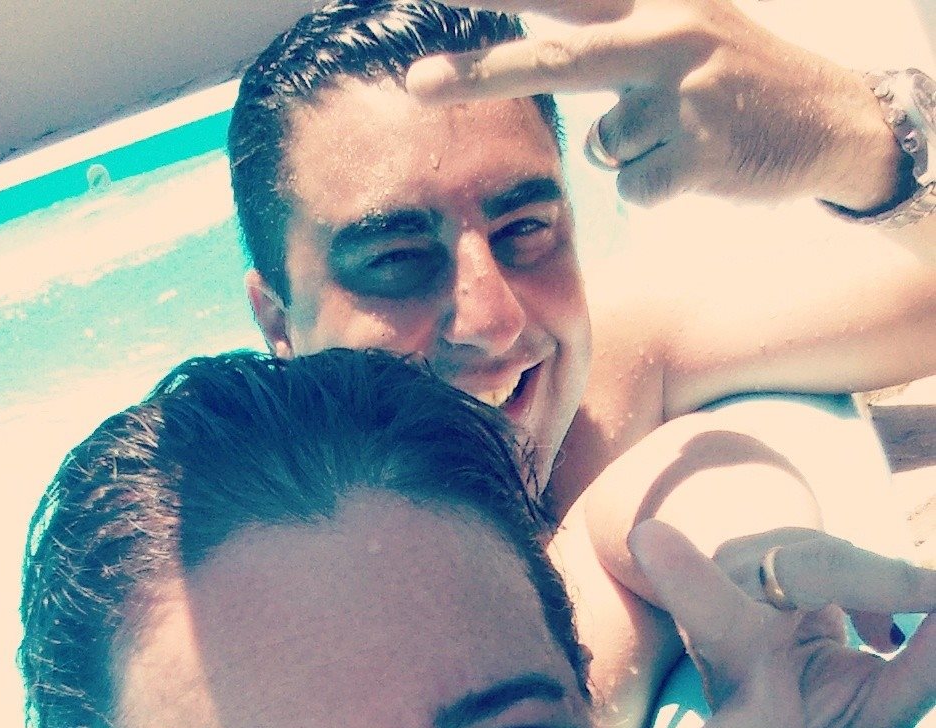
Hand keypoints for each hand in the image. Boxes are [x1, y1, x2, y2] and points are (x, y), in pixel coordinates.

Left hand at [405, 0, 901, 209]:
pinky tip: (703, 164)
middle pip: (557, 61)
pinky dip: (658, 185)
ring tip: (689, 133)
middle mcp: (669, 36)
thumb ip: (614, 43)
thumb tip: (548, 70)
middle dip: (481, 76)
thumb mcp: (685, 34)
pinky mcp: (697, 153)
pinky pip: (635, 187)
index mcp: (660, 3)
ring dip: (633, 152)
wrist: (832, 123)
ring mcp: (685, 95)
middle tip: (417, 84)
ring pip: (607, 147)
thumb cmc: (738, 82)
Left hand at [623, 520, 935, 727]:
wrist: (795, 656)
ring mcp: (720, 596)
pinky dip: (862, 569)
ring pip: (803, 560)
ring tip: (882, 628)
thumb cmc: (827, 700)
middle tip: (647, 539)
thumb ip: (921, 676)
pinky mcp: (733, 555)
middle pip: (712, 612)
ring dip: (868, 580)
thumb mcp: (878, 710)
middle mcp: (721, 655)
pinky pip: (811, 545)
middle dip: (686, 579)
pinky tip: (864, 612)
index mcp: (753, 724)